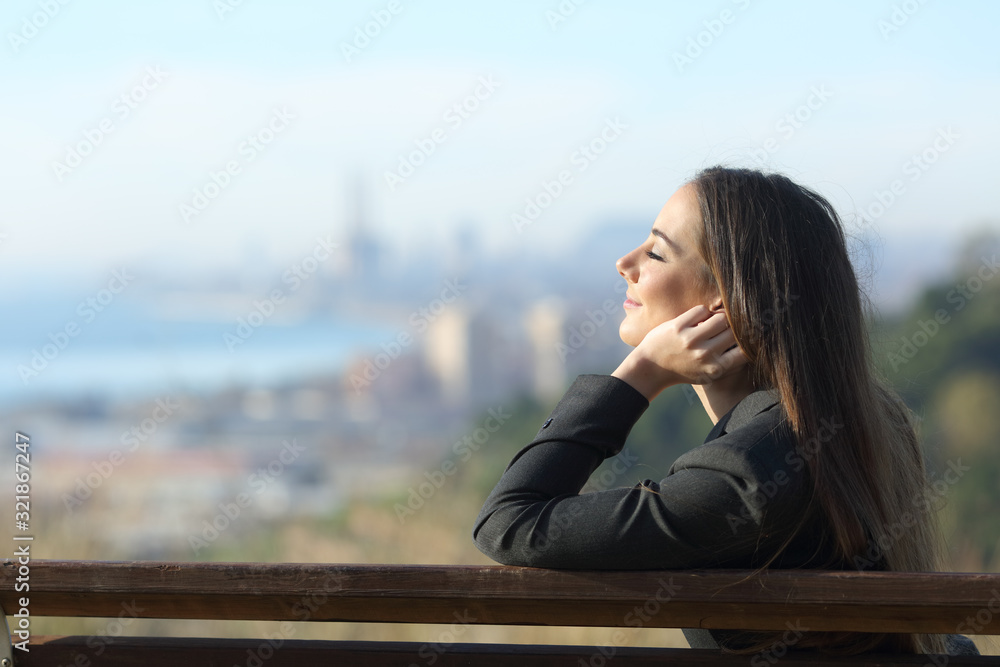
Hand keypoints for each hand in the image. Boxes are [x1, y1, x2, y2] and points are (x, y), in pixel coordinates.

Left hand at [612, 305, 747, 400]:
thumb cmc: (683, 370)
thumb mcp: (708, 374)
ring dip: (719, 316)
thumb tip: (750, 340)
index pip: (745, 350)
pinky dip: (702, 312)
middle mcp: (705, 355)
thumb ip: (727, 361)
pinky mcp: (678, 327)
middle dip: (733, 326)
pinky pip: (702, 310)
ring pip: (721, 317)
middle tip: (727, 324)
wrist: (651, 368)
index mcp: (715, 368)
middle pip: (734, 331)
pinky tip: (697, 319)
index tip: (746, 335)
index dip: (748, 340)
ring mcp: (691, 340)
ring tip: (713, 320)